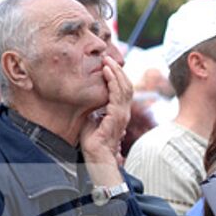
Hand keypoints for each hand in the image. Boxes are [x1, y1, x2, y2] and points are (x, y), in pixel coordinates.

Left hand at [80, 55, 132, 181]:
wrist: (96, 157)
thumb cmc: (93, 142)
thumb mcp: (92, 120)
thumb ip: (94, 109)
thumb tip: (89, 99)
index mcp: (119, 112)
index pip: (123, 90)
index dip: (117, 76)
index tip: (107, 65)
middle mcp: (124, 112)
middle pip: (126, 85)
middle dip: (118, 70)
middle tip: (107, 58)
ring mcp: (122, 114)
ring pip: (124, 87)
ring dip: (115, 72)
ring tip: (107, 61)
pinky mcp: (116, 117)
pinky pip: (117, 95)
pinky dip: (112, 81)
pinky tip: (106, 72)